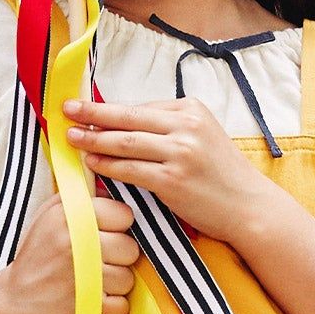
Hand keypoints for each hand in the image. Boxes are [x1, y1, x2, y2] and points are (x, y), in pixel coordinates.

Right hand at [0, 190, 140, 313]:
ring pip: (127, 279)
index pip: (124, 215)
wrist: (10, 300)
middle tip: (96, 261)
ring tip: (89, 282)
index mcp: (71, 218)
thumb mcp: (48, 216)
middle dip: (117, 256)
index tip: (102, 234)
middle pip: (130, 248)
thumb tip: (110, 187)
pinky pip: (122, 305)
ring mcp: (86, 281)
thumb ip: (80, 198)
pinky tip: (89, 300)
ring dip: (113, 283)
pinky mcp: (90, 311)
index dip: (116, 226)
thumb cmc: (35, 255)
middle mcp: (80, 246)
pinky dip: (109, 306)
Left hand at [62, 96, 281, 245]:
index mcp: (191, 109)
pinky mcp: (172, 180)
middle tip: (66, 109)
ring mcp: (180, 152)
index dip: (108, 108)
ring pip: (125, 142)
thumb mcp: (202, 136)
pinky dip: (107, 166)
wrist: (248, 207)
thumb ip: (169, 128)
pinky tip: (91, 163)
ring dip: (93, 139)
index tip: (85, 108)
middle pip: (127, 117)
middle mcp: (186, 126)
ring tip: (71, 137)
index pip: (140, 107)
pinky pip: (130, 170)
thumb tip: (125, 125)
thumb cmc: (222, 175)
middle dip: (92, 113)